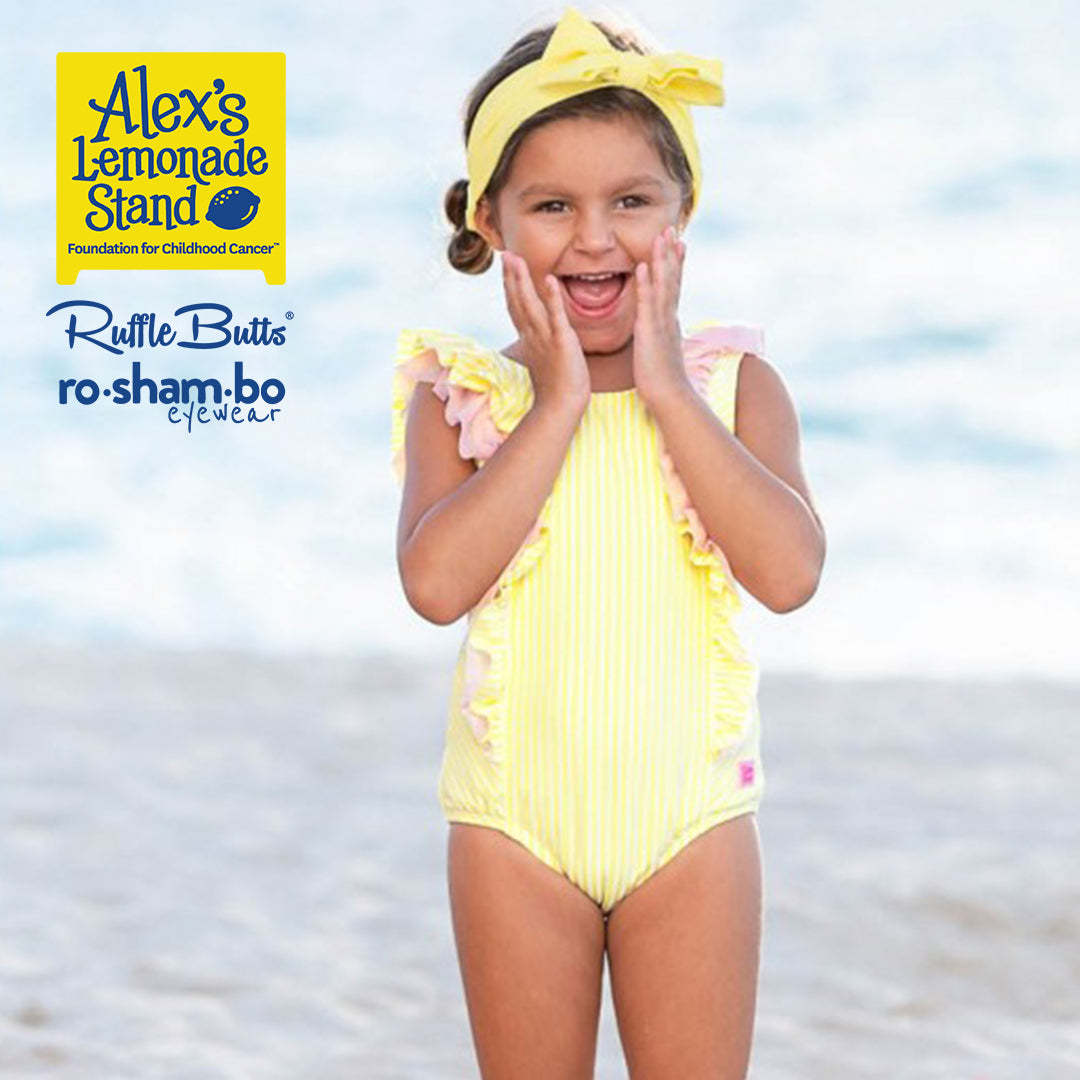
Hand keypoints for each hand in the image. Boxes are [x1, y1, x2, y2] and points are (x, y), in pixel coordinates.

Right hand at [501, 250, 590, 410]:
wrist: (561, 407)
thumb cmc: (555, 388)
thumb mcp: (544, 360)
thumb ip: (540, 345)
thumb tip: (535, 341)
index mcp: (530, 338)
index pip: (516, 307)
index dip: (510, 286)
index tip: (507, 267)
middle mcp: (533, 335)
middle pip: (517, 301)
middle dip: (511, 277)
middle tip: (506, 254)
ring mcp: (545, 338)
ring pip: (529, 304)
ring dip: (522, 281)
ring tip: (516, 259)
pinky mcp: (561, 342)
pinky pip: (556, 316)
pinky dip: (552, 298)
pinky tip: (549, 280)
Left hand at [631, 224, 690, 408]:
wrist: (670, 398)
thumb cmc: (663, 381)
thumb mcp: (661, 352)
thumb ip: (661, 338)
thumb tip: (662, 334)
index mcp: (669, 322)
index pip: (674, 287)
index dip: (676, 264)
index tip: (677, 243)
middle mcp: (668, 318)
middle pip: (672, 279)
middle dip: (672, 253)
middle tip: (672, 228)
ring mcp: (661, 324)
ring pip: (663, 285)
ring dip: (662, 260)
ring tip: (661, 236)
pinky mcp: (650, 333)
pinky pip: (648, 304)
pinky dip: (647, 285)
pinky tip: (643, 267)